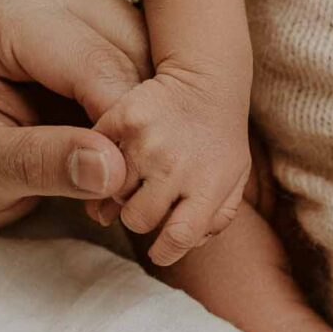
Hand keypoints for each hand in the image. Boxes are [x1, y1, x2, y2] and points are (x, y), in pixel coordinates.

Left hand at [0, 0, 149, 232]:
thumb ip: (40, 164)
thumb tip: (113, 168)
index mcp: (0, 5)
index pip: (94, 63)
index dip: (122, 126)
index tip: (127, 190)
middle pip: (132, 52)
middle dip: (139, 121)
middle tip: (127, 189)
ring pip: (152, 54)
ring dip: (149, 114)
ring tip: (122, 172)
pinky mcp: (98, 13)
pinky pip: (148, 59)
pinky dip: (146, 105)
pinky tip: (123, 145)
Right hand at [93, 67, 252, 265]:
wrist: (205, 80)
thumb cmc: (219, 137)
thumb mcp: (233, 178)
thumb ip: (216, 217)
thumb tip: (180, 246)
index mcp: (210, 185)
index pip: (180, 236)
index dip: (165, 251)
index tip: (157, 251)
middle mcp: (178, 165)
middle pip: (139, 219)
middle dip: (140, 215)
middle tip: (146, 197)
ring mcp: (149, 142)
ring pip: (114, 192)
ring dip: (121, 187)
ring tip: (138, 170)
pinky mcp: (124, 119)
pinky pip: (99, 156)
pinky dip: (104, 157)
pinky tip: (120, 150)